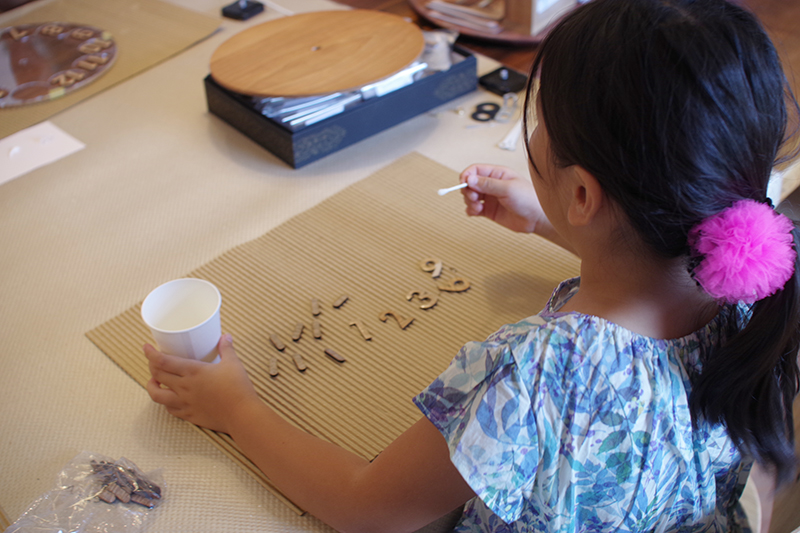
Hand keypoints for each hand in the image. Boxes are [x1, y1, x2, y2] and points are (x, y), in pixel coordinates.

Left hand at [144, 334, 258, 433]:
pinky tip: (170, 398)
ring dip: (152, 386)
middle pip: (157, 375)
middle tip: (153, 361)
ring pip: (157, 395)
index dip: (151, 353)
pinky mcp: (189, 415)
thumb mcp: (233, 363)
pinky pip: (170, 409)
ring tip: (154, 381)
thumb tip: (226, 337)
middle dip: (151, 366)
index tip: (146, 347)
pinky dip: (166, 402)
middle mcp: (184, 387)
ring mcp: (185, 402)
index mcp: (193, 371)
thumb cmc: (238, 388)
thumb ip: (226, 349)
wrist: (241, 415)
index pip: (163, 361)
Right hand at [460, 164, 546, 233]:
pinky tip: (475, 212)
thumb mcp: (508, 188)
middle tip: (474, 198)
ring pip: (471, 197)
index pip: (475, 170)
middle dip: (468, 191)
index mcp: (497, 174)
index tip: (463, 184)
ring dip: (469, 202)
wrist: (537, 219)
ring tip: (478, 207)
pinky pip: (474, 209)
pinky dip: (471, 210)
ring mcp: (490, 198)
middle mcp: (492, 185)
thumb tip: (470, 179)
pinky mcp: (489, 211)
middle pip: (470, 184)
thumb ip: (487, 184)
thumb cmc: (529, 199)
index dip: (467, 176)